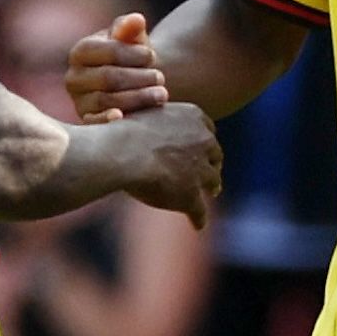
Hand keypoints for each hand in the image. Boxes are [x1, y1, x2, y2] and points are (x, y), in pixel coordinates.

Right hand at [67, 13, 168, 121]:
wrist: (133, 83)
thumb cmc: (131, 56)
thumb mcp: (131, 38)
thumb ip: (131, 27)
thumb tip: (136, 20)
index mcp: (80, 52)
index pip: (108, 51)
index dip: (133, 54)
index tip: (152, 56)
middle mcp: (73, 77)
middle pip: (108, 78)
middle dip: (139, 78)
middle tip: (160, 78)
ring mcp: (78, 101)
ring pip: (107, 101)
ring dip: (138, 98)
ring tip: (161, 94)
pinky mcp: (86, 121)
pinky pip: (95, 122)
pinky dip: (107, 120)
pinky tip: (123, 118)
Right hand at [111, 100, 220, 227]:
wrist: (121, 151)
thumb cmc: (123, 128)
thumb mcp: (145, 111)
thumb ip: (158, 116)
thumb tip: (155, 111)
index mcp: (193, 117)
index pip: (207, 128)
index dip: (202, 141)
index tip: (199, 147)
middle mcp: (204, 141)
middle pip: (215, 153)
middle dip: (211, 163)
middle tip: (208, 170)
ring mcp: (200, 169)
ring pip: (212, 180)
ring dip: (211, 187)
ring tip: (210, 194)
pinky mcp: (191, 195)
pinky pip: (199, 210)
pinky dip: (198, 217)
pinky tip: (197, 224)